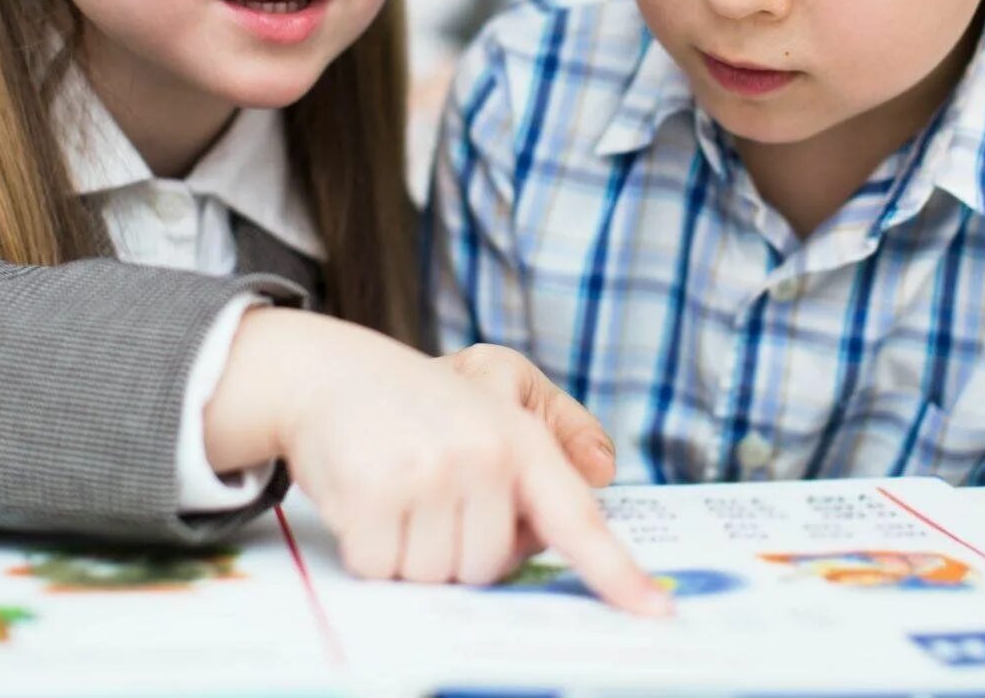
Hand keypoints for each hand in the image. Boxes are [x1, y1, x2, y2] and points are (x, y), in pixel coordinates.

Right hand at [204, 309, 669, 615]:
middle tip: (434, 495)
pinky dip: (370, 549)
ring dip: (411, 552)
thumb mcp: (500, 389)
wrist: (330, 372)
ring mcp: (428, 474)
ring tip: (400, 492)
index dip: (615, 572)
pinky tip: (367, 500)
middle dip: (457, 549)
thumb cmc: (422, 399)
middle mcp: (482, 455)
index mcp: (521, 438)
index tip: (654, 612)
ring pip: (436, 577)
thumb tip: (603, 474)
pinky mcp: (372, 493)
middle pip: (488, 569)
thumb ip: (556, 432)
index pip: (576, 517)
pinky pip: (384, 569)